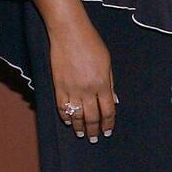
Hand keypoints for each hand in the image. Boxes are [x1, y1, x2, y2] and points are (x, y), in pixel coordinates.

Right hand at [49, 23, 116, 141]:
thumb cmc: (92, 44)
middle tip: (94, 138)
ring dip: (80, 127)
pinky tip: (69, 122)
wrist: (69, 33)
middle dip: (94, 130)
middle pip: (92, 116)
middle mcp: (88, 90)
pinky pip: (62, 107)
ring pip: (77, 115)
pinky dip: (65, 117)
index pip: (108, 110)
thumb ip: (110, 83)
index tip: (108, 131)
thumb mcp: (107, 62)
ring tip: (82, 134)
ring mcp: (72, 89)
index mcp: (103, 83)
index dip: (108, 123)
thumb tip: (113, 100)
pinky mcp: (58, 86)